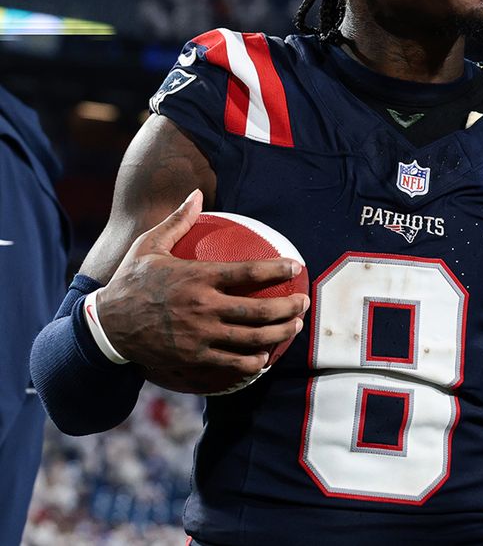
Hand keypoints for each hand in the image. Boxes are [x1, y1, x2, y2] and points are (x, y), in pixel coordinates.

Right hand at [95, 189, 309, 376]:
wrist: (104, 327)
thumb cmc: (130, 281)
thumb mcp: (149, 246)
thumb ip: (177, 221)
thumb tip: (197, 193)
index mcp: (197, 277)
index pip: (249, 272)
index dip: (278, 270)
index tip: (296, 267)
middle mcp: (202, 307)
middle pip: (260, 310)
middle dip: (290, 307)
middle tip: (304, 302)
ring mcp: (199, 336)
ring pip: (252, 338)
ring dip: (280, 334)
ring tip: (295, 326)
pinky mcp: (193, 358)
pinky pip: (231, 363)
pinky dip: (253, 361)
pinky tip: (264, 357)